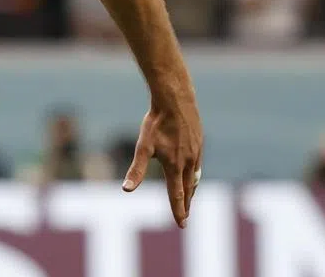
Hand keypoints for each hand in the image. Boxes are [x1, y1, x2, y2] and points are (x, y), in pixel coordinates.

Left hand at [122, 97, 203, 228]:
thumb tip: (126, 189)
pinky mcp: (199, 143)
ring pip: (195, 178)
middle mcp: (189, 162)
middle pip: (188, 190)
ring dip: (192, 191)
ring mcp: (196, 153)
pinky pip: (198, 165)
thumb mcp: (143, 146)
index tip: (181, 224)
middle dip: (186, 205)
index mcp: (175, 166)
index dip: (178, 211)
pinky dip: (196, 175)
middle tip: (185, 217)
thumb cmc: (157, 122)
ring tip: (189, 199)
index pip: (177, 195)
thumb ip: (136, 169)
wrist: (175, 100)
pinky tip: (193, 174)